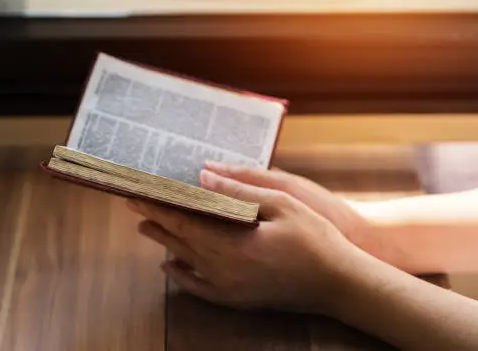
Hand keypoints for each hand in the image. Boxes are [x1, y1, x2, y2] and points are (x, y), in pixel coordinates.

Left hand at [127, 169, 365, 315]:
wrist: (341, 285)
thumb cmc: (316, 239)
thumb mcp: (282, 203)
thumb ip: (240, 190)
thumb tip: (204, 177)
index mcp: (231, 247)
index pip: (183, 222)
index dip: (158, 206)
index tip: (137, 192)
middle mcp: (222, 273)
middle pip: (179, 243)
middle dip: (157, 221)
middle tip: (136, 203)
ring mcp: (229, 291)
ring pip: (186, 263)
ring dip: (166, 243)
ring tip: (147, 226)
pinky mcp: (238, 300)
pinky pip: (198, 288)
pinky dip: (180, 276)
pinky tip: (170, 267)